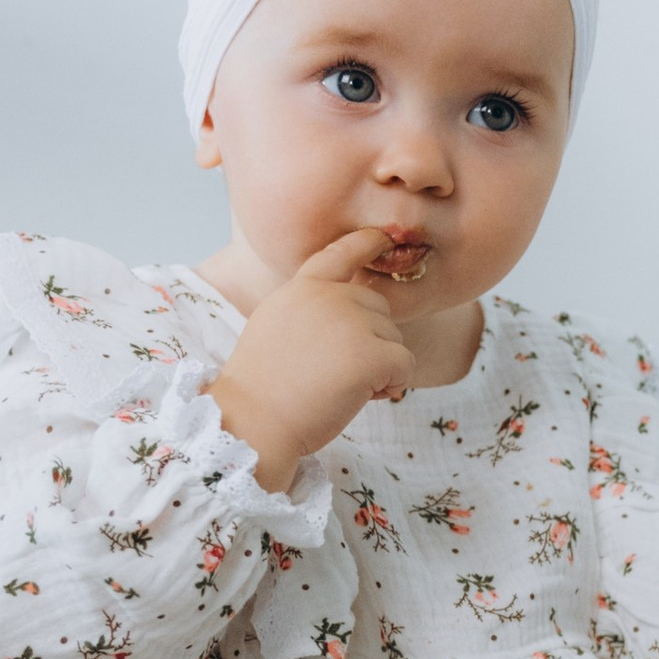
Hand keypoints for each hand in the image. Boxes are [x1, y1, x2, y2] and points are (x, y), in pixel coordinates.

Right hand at [210, 228, 418, 488]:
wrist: (253, 422)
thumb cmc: (262, 388)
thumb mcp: (276, 326)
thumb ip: (312, 310)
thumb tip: (355, 313)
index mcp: (302, 288)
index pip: (340, 253)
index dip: (367, 243)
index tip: (385, 237)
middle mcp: (329, 296)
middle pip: (380, 309)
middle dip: (371, 341)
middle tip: (336, 373)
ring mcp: (352, 322)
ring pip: (395, 340)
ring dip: (380, 367)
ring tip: (340, 388)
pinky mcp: (371, 354)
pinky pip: (405, 366)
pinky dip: (393, 385)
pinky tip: (362, 398)